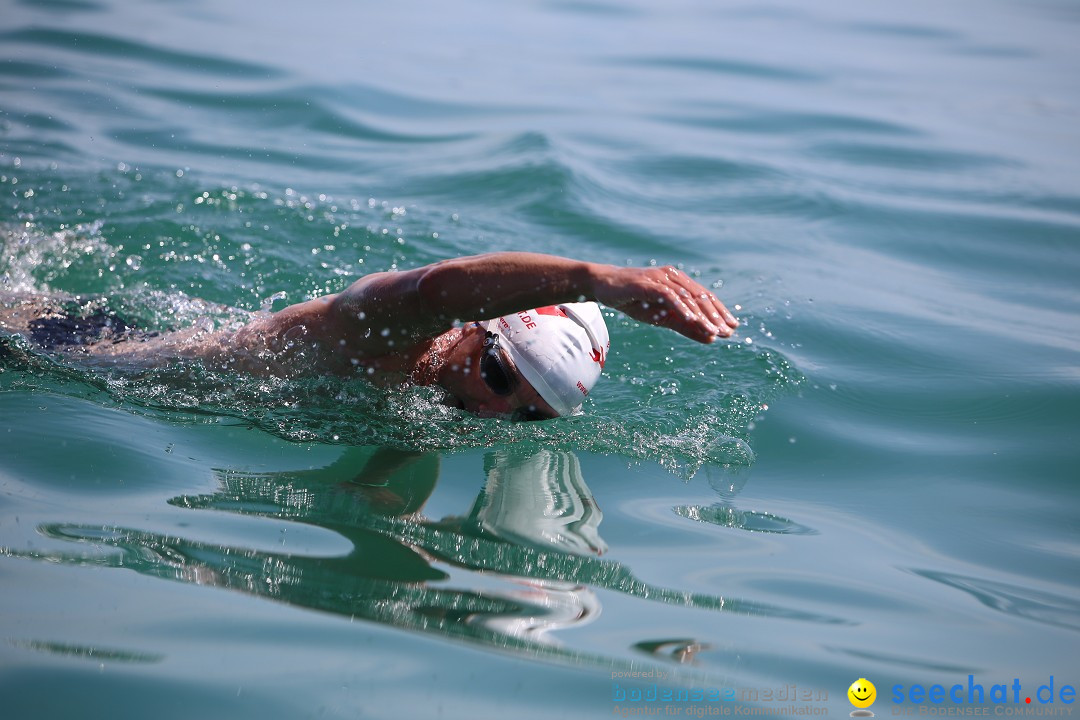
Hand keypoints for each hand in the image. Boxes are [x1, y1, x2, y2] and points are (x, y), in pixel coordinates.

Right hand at [593, 265, 738, 342]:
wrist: (605, 286)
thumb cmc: (634, 300)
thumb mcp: (662, 316)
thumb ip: (685, 326)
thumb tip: (710, 339)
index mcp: (680, 282)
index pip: (705, 297)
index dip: (720, 312)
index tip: (732, 327)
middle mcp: (674, 277)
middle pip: (700, 297)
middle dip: (716, 316)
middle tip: (728, 331)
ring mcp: (661, 278)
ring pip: (688, 297)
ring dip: (702, 316)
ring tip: (714, 331)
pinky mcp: (649, 283)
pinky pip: (669, 296)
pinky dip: (681, 308)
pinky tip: (692, 320)